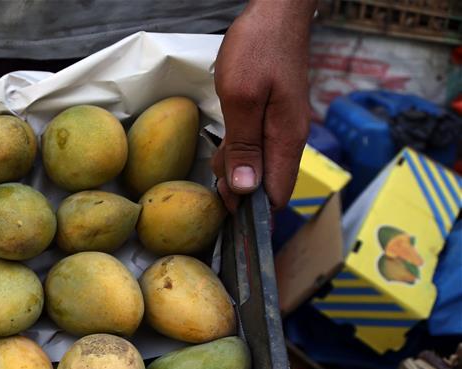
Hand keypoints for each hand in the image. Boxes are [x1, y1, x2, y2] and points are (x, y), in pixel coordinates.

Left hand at [212, 1, 314, 211]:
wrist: (276, 10)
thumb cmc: (257, 47)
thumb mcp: (241, 97)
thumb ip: (244, 146)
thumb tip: (246, 190)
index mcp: (287, 139)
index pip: (277, 196)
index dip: (251, 212)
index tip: (224, 211)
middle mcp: (290, 139)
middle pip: (267, 186)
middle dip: (239, 192)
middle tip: (214, 180)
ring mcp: (282, 128)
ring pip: (259, 168)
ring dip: (236, 171)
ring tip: (217, 157)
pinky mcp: (273, 118)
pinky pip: (256, 148)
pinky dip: (238, 153)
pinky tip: (224, 145)